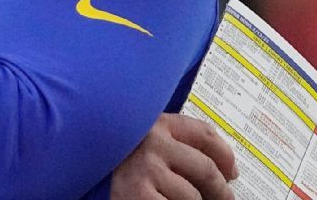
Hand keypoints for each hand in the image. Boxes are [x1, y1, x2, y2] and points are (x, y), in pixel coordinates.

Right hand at [111, 113, 237, 199]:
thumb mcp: (146, 148)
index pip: (204, 134)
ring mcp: (146, 168)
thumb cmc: (119, 168)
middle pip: (206, 167)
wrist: (86, 184)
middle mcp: (151, 141)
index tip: (231, 171)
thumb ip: (176, 147)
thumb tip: (224, 169)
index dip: (225, 155)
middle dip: (221, 190)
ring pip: (194, 196)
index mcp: (155, 124)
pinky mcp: (140, 194)